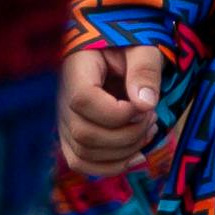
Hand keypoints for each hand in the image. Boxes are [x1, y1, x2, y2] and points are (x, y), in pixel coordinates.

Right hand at [57, 37, 174, 176]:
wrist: (113, 52)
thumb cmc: (129, 48)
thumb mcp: (143, 48)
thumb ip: (145, 71)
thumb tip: (144, 105)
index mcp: (76, 71)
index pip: (83, 101)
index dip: (117, 112)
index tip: (142, 106)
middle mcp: (63, 100)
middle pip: (84, 134)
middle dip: (128, 134)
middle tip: (151, 118)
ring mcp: (65, 122)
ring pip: (84, 154)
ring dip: (124, 151)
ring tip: (148, 130)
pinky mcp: (73, 137)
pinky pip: (82, 164)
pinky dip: (111, 167)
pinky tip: (137, 156)